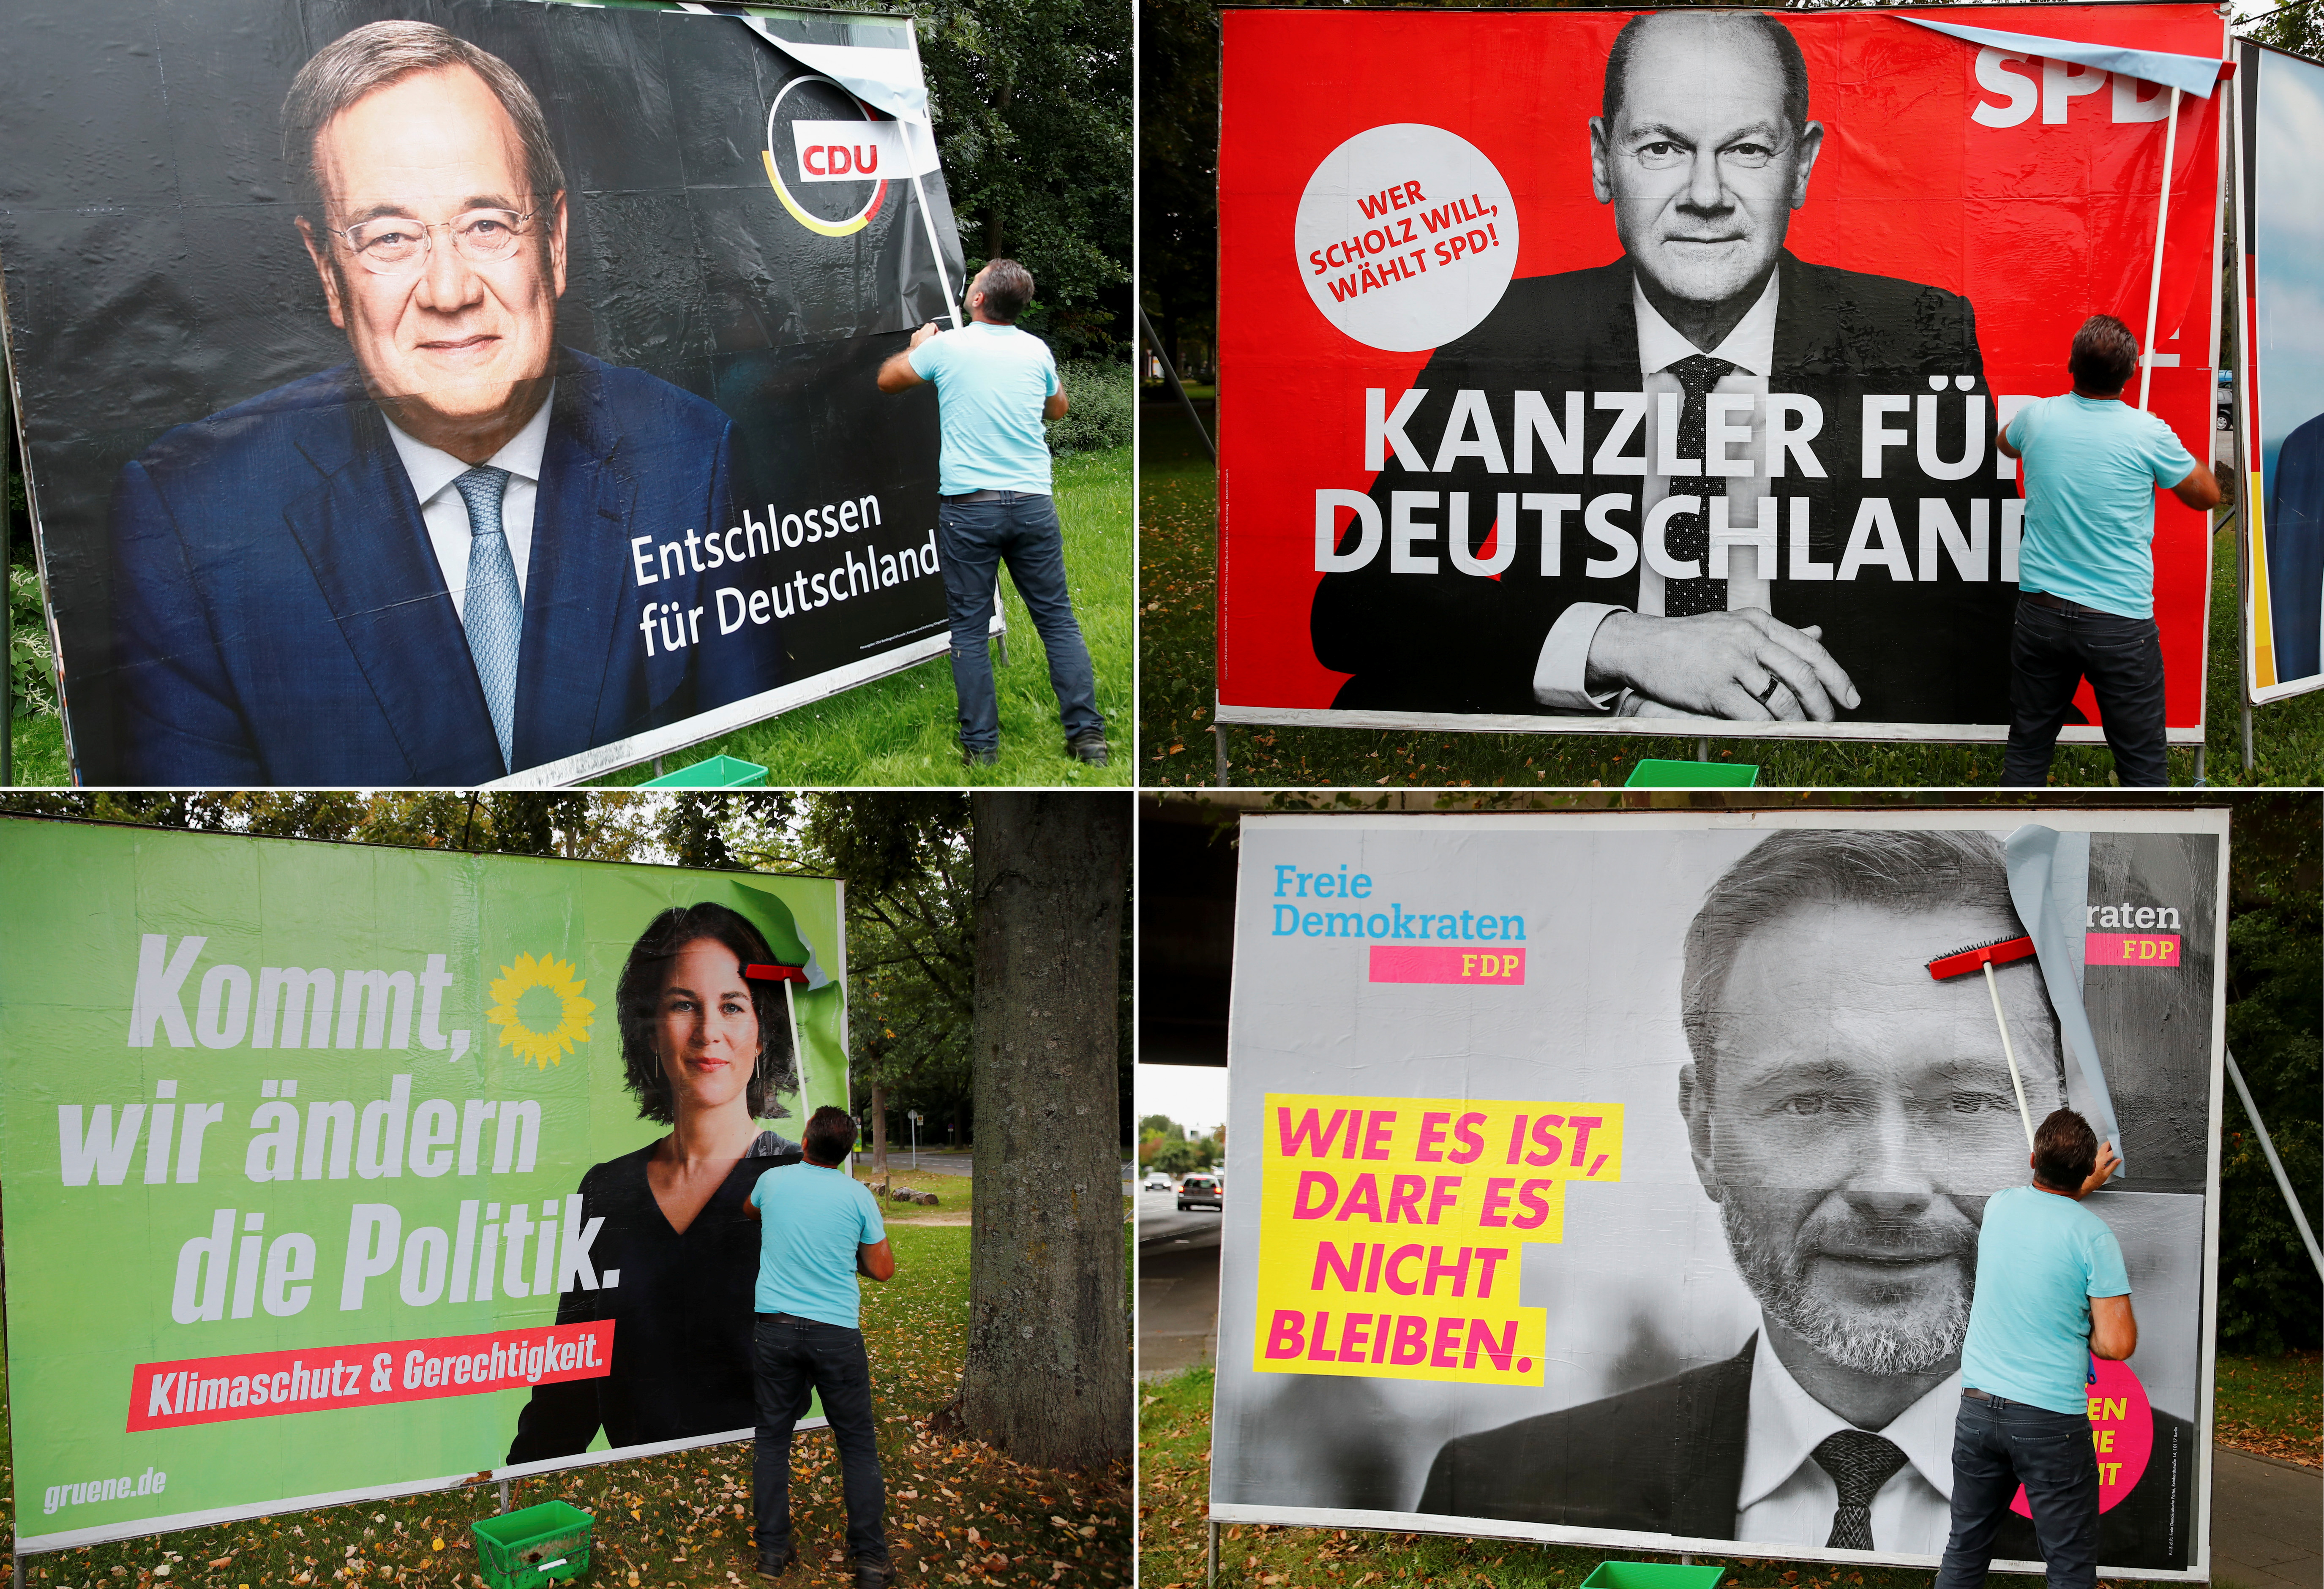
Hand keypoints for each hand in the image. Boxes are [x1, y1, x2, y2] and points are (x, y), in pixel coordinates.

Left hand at [909, 320, 939, 349]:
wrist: (917, 355)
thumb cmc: (926, 351)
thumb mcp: (936, 343)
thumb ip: (939, 335)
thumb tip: (940, 333)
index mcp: (928, 331)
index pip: (933, 324)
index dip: (935, 329)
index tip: (936, 334)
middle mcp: (922, 331)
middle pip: (927, 325)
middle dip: (930, 330)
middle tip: (932, 336)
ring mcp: (917, 333)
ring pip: (922, 330)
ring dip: (925, 333)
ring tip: (926, 340)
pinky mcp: (913, 336)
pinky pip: (917, 334)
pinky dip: (919, 336)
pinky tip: (921, 342)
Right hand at [1585, 608, 1861, 721]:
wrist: (1641, 645)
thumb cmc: (1688, 639)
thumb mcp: (1734, 625)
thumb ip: (1774, 635)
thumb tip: (1817, 635)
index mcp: (1758, 621)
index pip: (1810, 650)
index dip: (1837, 677)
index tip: (1852, 699)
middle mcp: (1748, 638)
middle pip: (1802, 675)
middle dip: (1822, 704)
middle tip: (1829, 722)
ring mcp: (1731, 662)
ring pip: (1781, 699)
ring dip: (1796, 722)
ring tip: (1802, 733)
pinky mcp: (1714, 687)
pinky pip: (1753, 715)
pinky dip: (1769, 730)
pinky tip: (1775, 737)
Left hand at [2080, 1140, 2120, 1197]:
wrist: (2083, 1184)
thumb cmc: (2093, 1181)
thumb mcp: (2106, 1174)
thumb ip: (2113, 1166)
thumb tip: (2118, 1160)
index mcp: (2101, 1161)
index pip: (2111, 1153)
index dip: (2116, 1150)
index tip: (2119, 1148)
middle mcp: (2096, 1158)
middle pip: (2104, 1147)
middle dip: (2109, 1143)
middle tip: (2114, 1141)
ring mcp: (2093, 1158)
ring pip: (2100, 1149)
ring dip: (2105, 1146)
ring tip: (2110, 1145)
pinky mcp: (2090, 1160)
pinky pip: (2097, 1153)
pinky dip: (2101, 1151)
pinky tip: (2103, 1152)